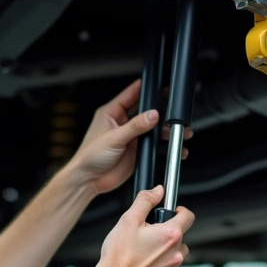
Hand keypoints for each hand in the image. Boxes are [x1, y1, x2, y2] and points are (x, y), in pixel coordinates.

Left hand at [66, 80, 192, 195]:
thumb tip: (152, 115)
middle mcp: (122, 123)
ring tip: (177, 130)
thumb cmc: (89, 156)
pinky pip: (153, 145)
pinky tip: (170, 146)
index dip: (144, 88)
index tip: (158, 85)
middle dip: (160, 110)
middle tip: (173, 109)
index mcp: (111, 113)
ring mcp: (130, 137)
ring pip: (152, 128)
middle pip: (145, 111)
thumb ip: (135, 126)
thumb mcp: (114, 138)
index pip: (130, 94)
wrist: (89, 180)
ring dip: (165, 129)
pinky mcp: (136, 151)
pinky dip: (163, 145)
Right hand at [95, 186, 193, 266]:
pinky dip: (158, 266)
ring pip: (174, 254)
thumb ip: (146, 201)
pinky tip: (142, 265)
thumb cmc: (118, 257)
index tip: (172, 212)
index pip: (188, 216)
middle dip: (167, 233)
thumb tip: (157, 191)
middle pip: (180, 236)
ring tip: (143, 251)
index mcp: (170, 235)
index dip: (179, 211)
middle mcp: (176, 253)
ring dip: (164, 250)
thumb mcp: (128, 220)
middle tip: (148, 235)